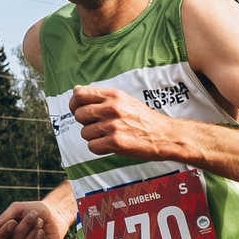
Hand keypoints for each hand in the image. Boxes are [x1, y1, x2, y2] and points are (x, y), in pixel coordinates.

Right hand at [0, 196, 71, 238]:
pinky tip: (42, 232)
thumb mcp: (18, 208)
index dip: (4, 233)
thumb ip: (5, 217)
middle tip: (34, 215)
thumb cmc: (34, 210)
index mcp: (6, 235)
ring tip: (40, 221)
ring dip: (33, 232)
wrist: (55, 213)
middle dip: (24, 227)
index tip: (13, 221)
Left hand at [71, 85, 191, 162]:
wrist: (164, 135)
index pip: (80, 94)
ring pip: (85, 132)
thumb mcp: (125, 100)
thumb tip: (76, 90)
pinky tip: (109, 145)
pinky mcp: (115, 143)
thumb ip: (102, 96)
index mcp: (114, 95)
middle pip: (79, 114)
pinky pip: (92, 146)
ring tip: (108, 135)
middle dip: (84, 122)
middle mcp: (112, 108)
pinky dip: (98, 148)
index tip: (76, 109)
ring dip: (93, 136)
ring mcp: (112, 126)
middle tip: (96, 125)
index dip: (74, 103)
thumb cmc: (144, 119)